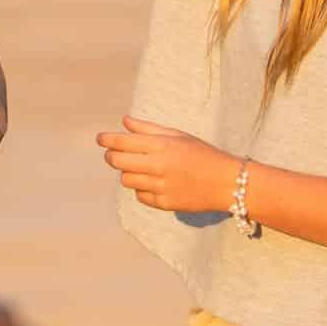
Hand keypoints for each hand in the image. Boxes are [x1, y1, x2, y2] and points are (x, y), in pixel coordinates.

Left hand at [97, 117, 236, 213]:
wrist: (227, 182)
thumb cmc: (202, 154)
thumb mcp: (178, 136)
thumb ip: (148, 129)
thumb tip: (124, 122)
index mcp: (161, 146)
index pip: (123, 142)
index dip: (107, 139)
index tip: (100, 138)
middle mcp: (158, 166)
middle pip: (119, 162)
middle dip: (112, 156)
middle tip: (112, 154)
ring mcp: (160, 186)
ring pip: (126, 180)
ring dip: (127, 173)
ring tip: (137, 168)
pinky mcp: (164, 203)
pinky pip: (141, 195)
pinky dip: (142, 188)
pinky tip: (152, 182)